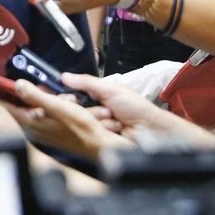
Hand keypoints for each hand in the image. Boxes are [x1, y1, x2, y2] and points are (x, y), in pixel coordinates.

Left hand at [0, 80, 126, 159]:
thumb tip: (18, 84)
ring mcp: (38, 128)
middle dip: (1, 92)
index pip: (1, 104)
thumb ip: (36, 96)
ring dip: (19, 95)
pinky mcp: (46, 128)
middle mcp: (30, 126)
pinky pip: (34, 110)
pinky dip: (34, 100)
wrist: (97, 144)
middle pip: (7, 105)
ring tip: (13, 85)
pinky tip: (43, 94)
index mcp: (29, 120)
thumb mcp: (57, 107)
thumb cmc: (79, 128)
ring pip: (21, 107)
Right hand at [62, 72, 214, 149]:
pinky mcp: (100, 138)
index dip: (69, 97)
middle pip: (76, 110)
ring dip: (100, 121)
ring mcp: (97, 124)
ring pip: (84, 122)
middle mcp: (94, 109)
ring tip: (115, 120)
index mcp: (96, 95)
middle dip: (91, 110)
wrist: (149, 128)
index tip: (66, 98)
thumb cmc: (135, 107)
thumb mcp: (110, 90)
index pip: (74, 95)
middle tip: (107, 110)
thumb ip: (87, 82)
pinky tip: (115, 129)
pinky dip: (103, 130)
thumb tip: (65, 76)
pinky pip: (92, 133)